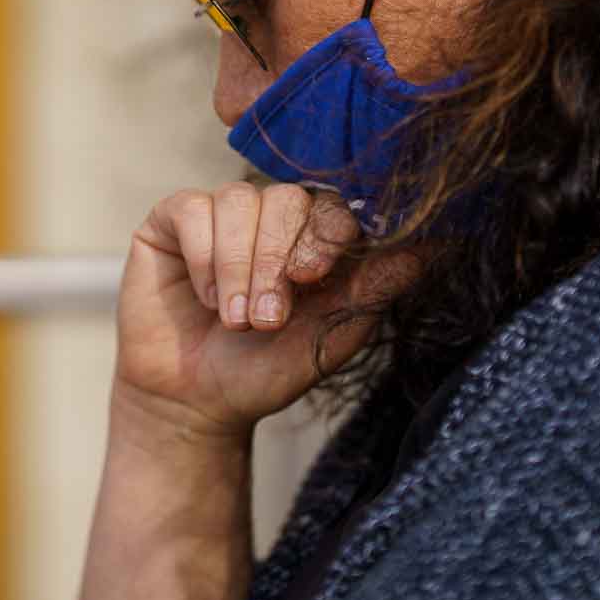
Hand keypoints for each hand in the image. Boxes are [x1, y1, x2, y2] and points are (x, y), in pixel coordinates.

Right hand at [111, 182, 421, 440]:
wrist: (196, 401)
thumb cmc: (264, 371)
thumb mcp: (325, 341)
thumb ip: (368, 295)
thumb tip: (423, 251)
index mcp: (316, 239)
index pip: (333, 206)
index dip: (326, 232)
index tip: (311, 277)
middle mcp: (272, 217)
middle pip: (287, 198)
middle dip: (276, 260)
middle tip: (267, 319)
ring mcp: (222, 214)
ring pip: (239, 201)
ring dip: (239, 266)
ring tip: (236, 320)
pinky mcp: (175, 220)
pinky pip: (193, 209)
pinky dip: (203, 257)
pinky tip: (207, 298)